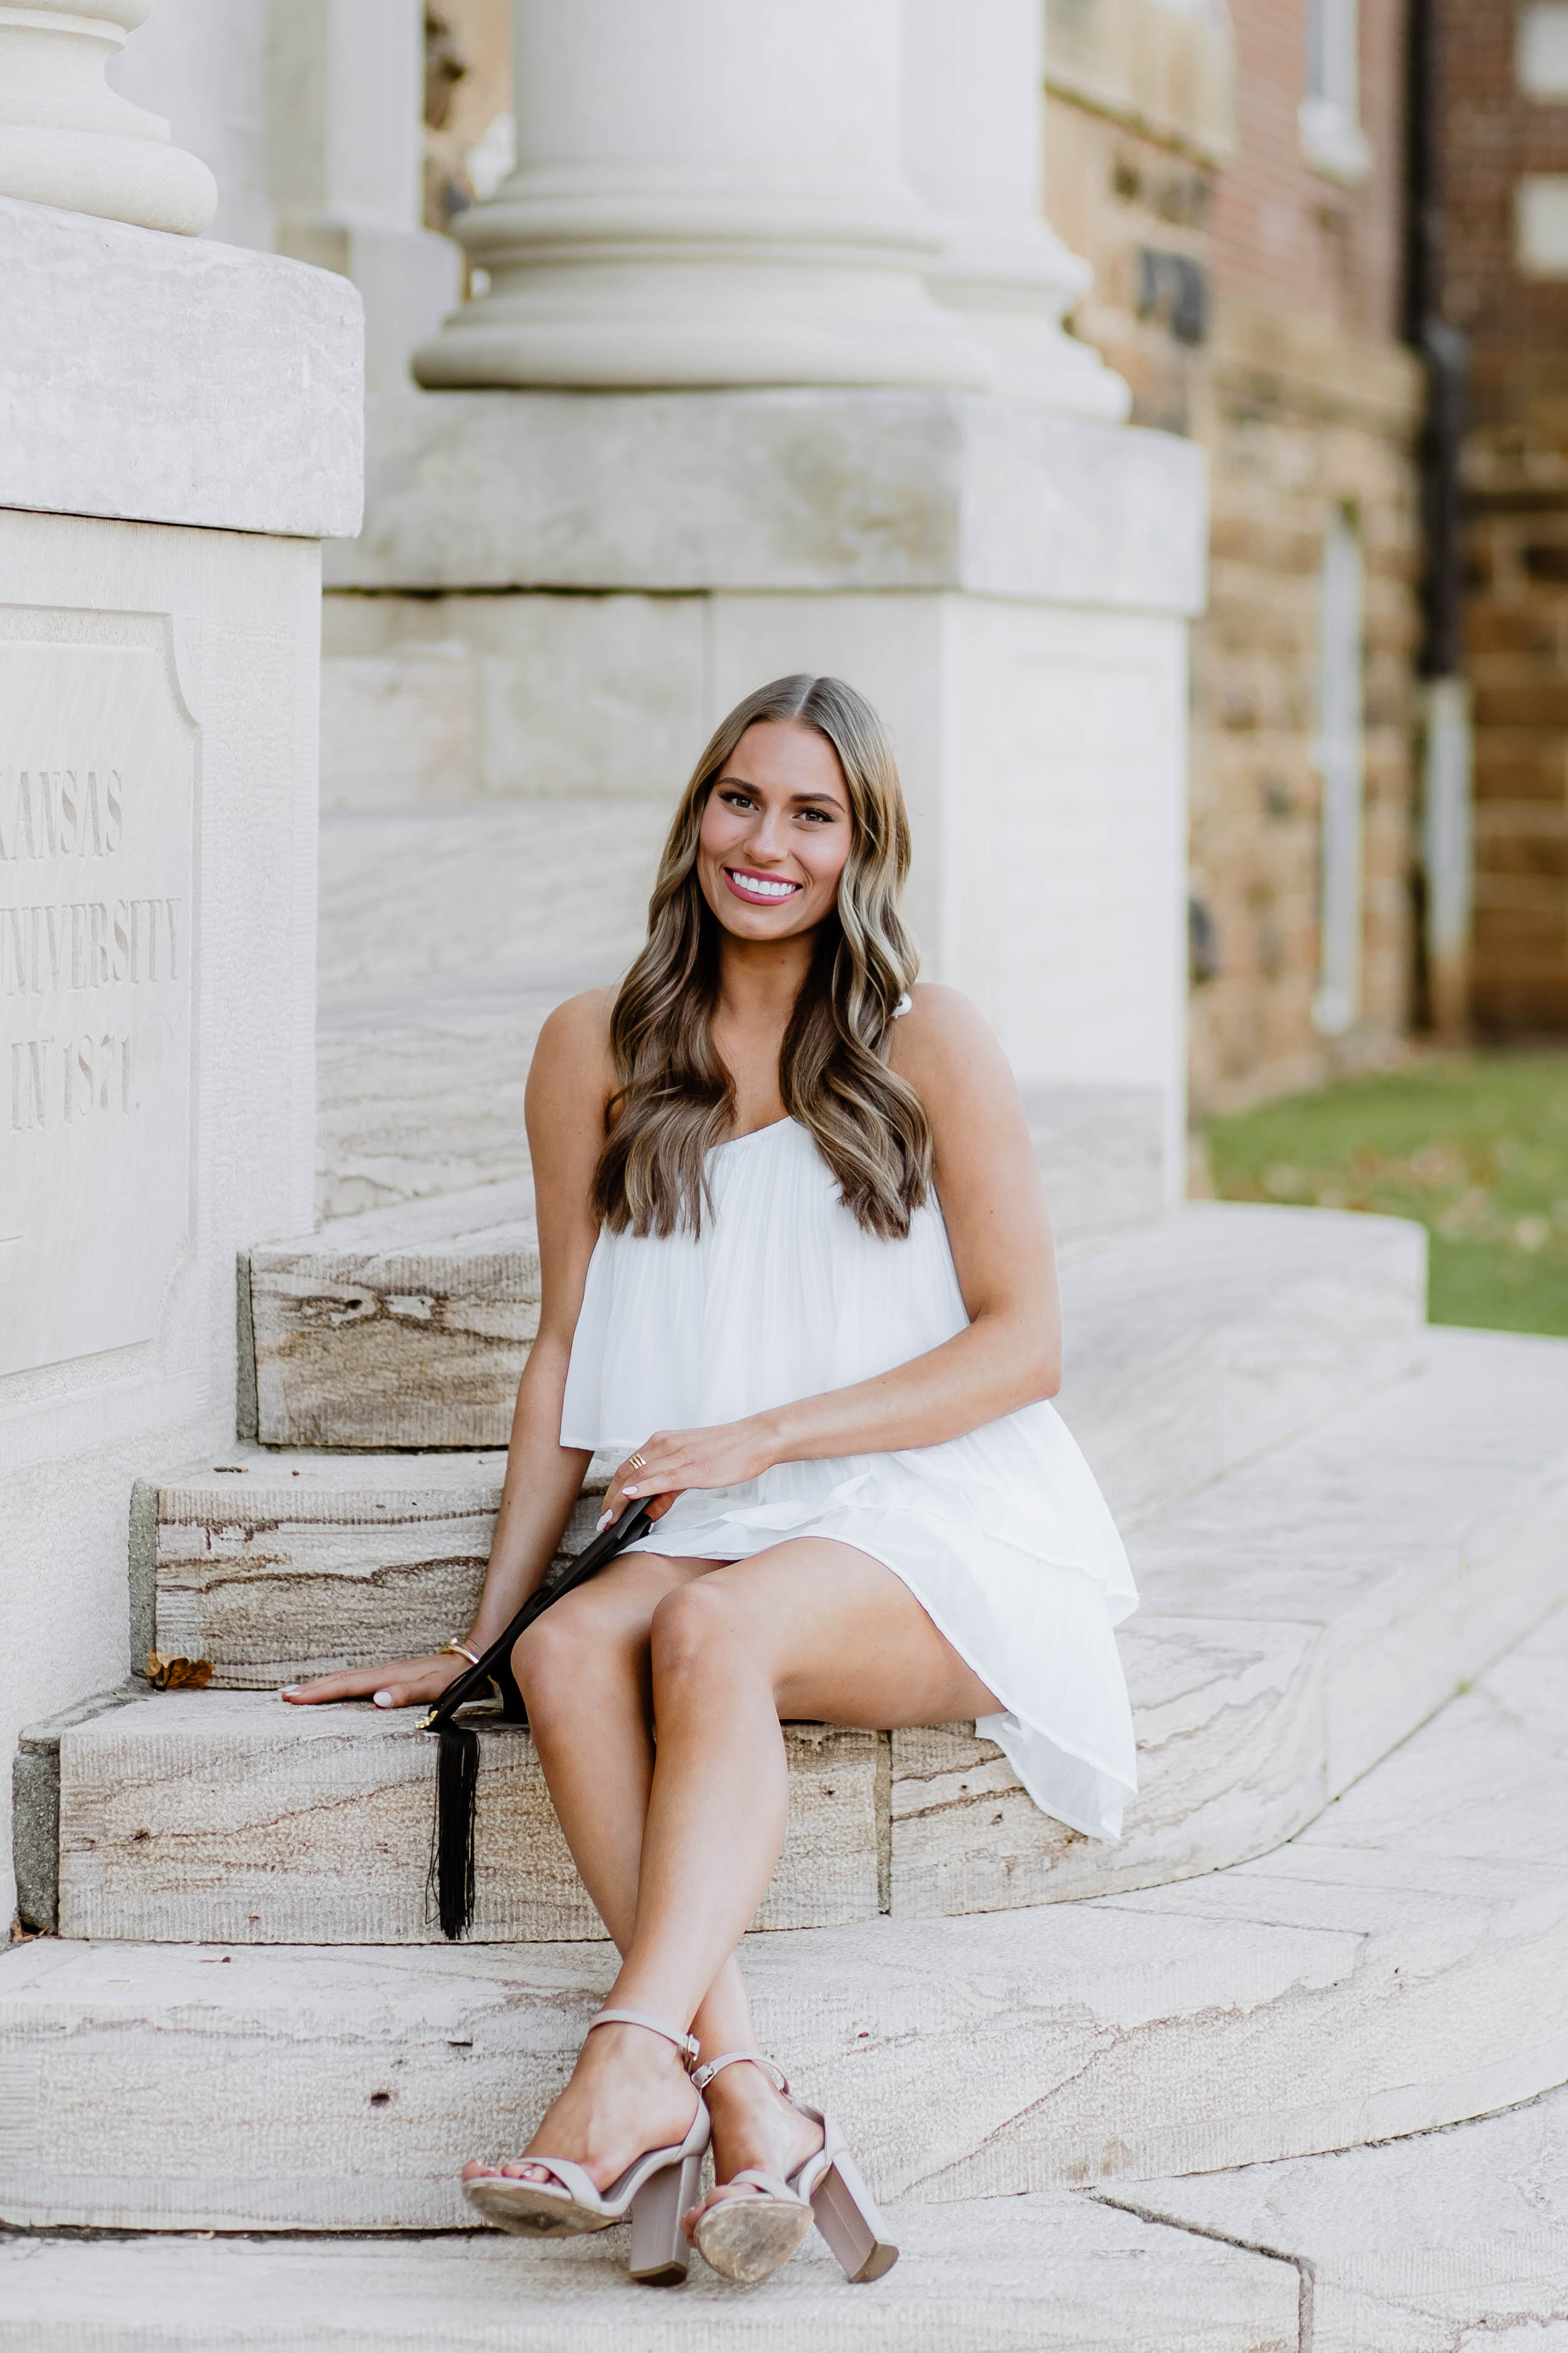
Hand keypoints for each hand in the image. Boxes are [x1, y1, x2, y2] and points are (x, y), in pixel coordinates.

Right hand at [279, 1652, 471, 1709]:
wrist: (475, 1657)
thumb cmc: (458, 1677)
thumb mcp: (437, 1687)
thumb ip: (408, 1693)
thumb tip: (376, 1700)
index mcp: (390, 1676)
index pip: (348, 1686)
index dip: (320, 1692)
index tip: (295, 1698)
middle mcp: (385, 1672)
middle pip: (342, 1679)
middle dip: (312, 1688)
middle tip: (284, 1696)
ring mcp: (388, 1673)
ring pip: (348, 1679)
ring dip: (322, 1685)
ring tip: (298, 1692)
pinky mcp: (394, 1676)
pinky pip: (359, 1682)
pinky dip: (340, 1685)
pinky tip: (335, 1690)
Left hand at [599, 1418, 773, 1530]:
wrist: (755, 1439)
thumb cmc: (727, 1452)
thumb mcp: (691, 1468)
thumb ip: (668, 1487)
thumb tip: (649, 1508)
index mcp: (663, 1442)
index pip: (627, 1467)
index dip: (612, 1490)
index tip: (606, 1510)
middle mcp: (665, 1444)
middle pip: (626, 1472)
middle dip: (610, 1500)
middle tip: (604, 1522)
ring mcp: (678, 1455)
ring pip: (638, 1476)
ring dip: (619, 1500)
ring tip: (611, 1521)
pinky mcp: (693, 1468)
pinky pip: (662, 1478)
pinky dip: (642, 1488)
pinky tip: (630, 1497)